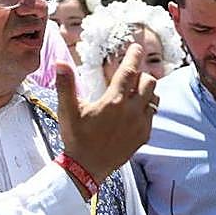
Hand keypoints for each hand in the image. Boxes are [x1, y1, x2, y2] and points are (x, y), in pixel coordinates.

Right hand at [56, 42, 157, 183]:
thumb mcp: (68, 110)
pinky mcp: (144, 135)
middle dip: (141, 74)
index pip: (129, 72)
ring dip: (147, 91)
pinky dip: (147, 107)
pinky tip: (135, 110)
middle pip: (149, 82)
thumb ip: (66, 85)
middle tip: (131, 74)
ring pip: (155, 98)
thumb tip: (60, 63)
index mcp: (114, 101)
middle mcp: (132, 111)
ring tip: (135, 90)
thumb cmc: (76, 137)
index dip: (133, 57)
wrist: (87, 167)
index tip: (136, 47)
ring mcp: (141, 124)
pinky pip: (153, 115)